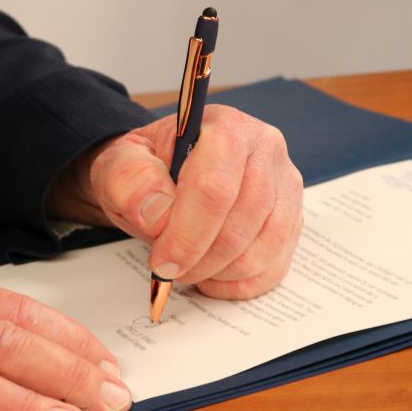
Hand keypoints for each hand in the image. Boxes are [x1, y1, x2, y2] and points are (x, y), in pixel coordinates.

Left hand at [50, 105, 302, 298]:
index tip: (163, 262)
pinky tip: (211, 273)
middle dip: (200, 258)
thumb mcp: (119, 165)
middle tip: (168, 270)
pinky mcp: (291, 222)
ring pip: (260, 250)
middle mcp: (266, 151)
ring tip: (188, 266)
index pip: (216, 186)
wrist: (164, 176)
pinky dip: (237, 283)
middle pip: (241, 222)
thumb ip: (129, 180)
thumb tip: (157, 212)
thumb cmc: (148, 170)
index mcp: (226, 127)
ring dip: (217, 271)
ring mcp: (286, 188)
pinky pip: (273, 268)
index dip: (188, 233)